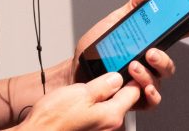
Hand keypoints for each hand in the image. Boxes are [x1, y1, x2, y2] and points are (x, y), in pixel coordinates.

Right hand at [18, 72, 138, 129]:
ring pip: (111, 105)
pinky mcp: (90, 129)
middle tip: (111, 70)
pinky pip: (100, 112)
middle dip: (120, 83)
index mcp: (111, 115)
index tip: (129, 65)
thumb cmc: (53, 120)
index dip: (133, 76)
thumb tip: (117, 78)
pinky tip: (86, 94)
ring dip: (107, 92)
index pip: (134, 92)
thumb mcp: (80, 93)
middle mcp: (110, 126)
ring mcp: (100, 129)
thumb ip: (103, 85)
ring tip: (95, 81)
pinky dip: (97, 101)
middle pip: (124, 99)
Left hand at [72, 0, 188, 108]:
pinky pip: (151, 100)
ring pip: (160, 81)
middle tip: (151, 52)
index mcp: (147, 44)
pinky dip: (148, 94)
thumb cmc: (94, 50)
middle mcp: (147, 65)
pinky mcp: (134, 99)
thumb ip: (133, 8)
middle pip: (168, 64)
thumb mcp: (114, 23)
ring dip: (149, 74)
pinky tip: (137, 86)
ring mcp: (142, 82)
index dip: (188, 31)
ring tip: (134, 66)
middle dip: (164, 58)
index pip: (171, 37)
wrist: (75, 72)